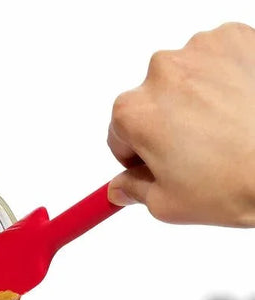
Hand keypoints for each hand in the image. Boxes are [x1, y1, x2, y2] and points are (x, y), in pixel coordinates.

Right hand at [107, 22, 254, 226]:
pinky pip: (214, 60)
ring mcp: (199, 51)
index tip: (155, 163)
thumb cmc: (232, 184)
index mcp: (135, 112)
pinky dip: (221, 79)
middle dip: (164, 125)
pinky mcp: (234, 39)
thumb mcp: (167, 203)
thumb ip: (133, 190)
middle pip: (148, 103)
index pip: (118, 133)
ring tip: (222, 129)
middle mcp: (161, 72)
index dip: (136, 155)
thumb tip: (120, 188)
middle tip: (195, 151)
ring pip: (182, 80)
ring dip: (192, 100)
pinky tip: (238, 106)